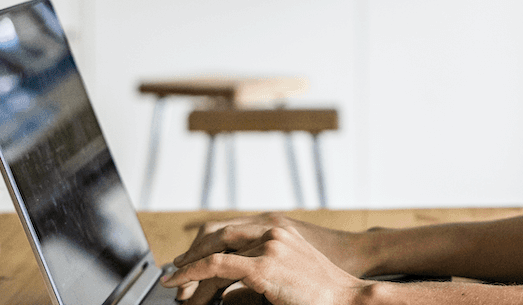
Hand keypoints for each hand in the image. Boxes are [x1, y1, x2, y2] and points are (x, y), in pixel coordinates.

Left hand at [164, 221, 367, 304]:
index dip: (206, 242)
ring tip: (176, 283)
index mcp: (278, 228)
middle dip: (194, 252)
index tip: (191, 258)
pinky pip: (218, 266)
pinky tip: (182, 284)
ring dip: (191, 267)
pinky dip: (194, 274)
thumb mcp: (290, 270)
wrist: (347, 294)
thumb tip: (232, 288)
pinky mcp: (264, 266)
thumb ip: (264, 268)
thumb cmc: (323, 288)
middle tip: (176, 270)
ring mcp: (268, 245)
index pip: (231, 228)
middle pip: (218, 233)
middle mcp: (271, 230)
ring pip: (215, 250)